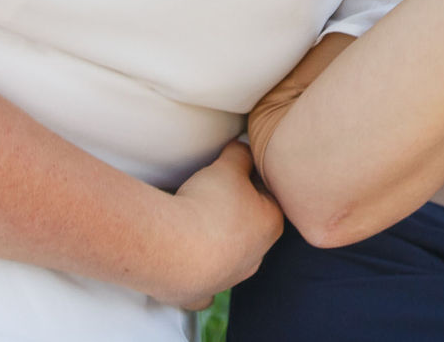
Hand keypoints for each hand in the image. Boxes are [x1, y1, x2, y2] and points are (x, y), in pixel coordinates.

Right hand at [152, 140, 284, 309]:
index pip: (269, 196)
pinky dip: (198, 279)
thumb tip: (243, 148)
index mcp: (270, 225)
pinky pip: (204, 289)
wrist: (173, 248)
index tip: (234, 174)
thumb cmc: (207, 206)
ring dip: (217, 243)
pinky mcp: (200, 294)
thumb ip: (240, 154)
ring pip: (230, 259)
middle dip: (236, 214)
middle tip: (213, 197)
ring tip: (194, 224)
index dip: (252, 181)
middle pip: (250, 229)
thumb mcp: (228, 165)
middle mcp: (255, 257)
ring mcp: (228, 279)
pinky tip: (190, 268)